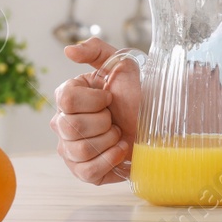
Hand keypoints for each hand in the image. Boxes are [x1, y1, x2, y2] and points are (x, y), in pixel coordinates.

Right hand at [51, 37, 139, 184]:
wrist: (158, 119)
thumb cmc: (138, 92)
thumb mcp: (122, 64)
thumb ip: (95, 50)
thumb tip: (69, 50)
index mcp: (67, 98)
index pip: (67, 100)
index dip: (95, 100)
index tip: (110, 97)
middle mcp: (62, 125)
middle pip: (71, 127)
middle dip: (103, 121)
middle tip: (116, 118)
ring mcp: (70, 150)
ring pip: (79, 150)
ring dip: (108, 140)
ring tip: (119, 133)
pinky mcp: (84, 171)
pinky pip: (86, 172)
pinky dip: (109, 160)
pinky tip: (121, 150)